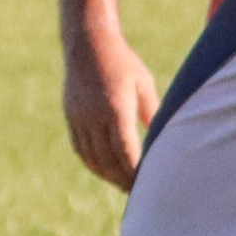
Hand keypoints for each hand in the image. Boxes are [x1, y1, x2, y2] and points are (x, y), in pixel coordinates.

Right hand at [62, 24, 158, 191]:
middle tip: (140, 193)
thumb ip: (153, 113)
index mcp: (115, 109)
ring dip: (108, 175)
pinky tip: (105, 170)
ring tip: (124, 185)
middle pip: (108, 160)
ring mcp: (79, 117)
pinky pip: (80, 148)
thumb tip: (164, 138)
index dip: (136, 172)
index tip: (148, 185)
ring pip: (92, 157)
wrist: (88, 42)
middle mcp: (94, 116)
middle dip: (124, 179)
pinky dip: (93, 163)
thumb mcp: (144, 85)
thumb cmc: (124, 62)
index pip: (125, 152)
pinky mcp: (71, 116)